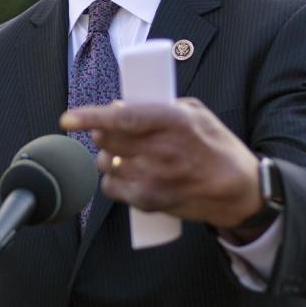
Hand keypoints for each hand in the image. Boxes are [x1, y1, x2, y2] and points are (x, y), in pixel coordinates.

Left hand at [60, 98, 260, 229]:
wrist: (238, 190)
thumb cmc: (215, 146)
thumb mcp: (197, 114)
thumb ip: (160, 106)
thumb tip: (120, 107)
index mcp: (173, 122)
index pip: (122, 119)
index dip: (90, 117)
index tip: (67, 119)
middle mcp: (161, 151)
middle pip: (107, 141)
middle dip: (100, 133)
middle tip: (107, 132)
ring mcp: (154, 178)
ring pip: (105, 164)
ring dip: (107, 157)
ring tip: (124, 154)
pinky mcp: (150, 200)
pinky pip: (112, 188)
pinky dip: (113, 179)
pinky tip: (126, 174)